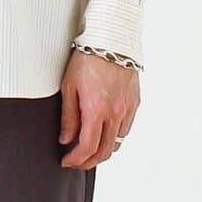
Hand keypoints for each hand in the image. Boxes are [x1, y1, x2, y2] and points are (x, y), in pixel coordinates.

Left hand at [59, 50, 139, 168]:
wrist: (111, 40)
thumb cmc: (88, 59)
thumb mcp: (69, 87)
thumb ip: (68, 117)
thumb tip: (66, 139)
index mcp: (96, 111)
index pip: (88, 147)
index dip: (76, 160)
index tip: (67, 161)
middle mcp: (115, 113)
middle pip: (105, 151)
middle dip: (89, 162)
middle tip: (77, 162)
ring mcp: (127, 109)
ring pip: (117, 142)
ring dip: (103, 150)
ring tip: (90, 149)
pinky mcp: (135, 102)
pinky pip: (126, 128)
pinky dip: (115, 136)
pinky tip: (105, 132)